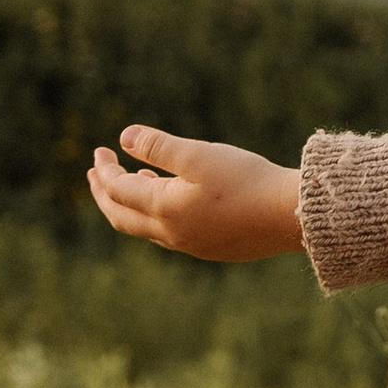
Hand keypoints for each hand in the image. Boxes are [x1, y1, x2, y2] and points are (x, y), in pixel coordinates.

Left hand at [89, 127, 304, 263]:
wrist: (292, 216)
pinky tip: (170, 200)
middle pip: (122, 217)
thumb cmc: (247, 181)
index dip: (105, 169)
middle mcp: (172, 234)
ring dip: (130, 205)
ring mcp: (192, 245)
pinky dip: (155, 215)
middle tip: (96, 174)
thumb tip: (124, 138)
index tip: (100, 151)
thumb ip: (159, 147)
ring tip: (132, 182)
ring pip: (145, 228)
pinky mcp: (213, 248)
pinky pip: (169, 234)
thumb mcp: (200, 155)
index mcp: (164, 210)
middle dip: (104, 194)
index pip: (118, 189)